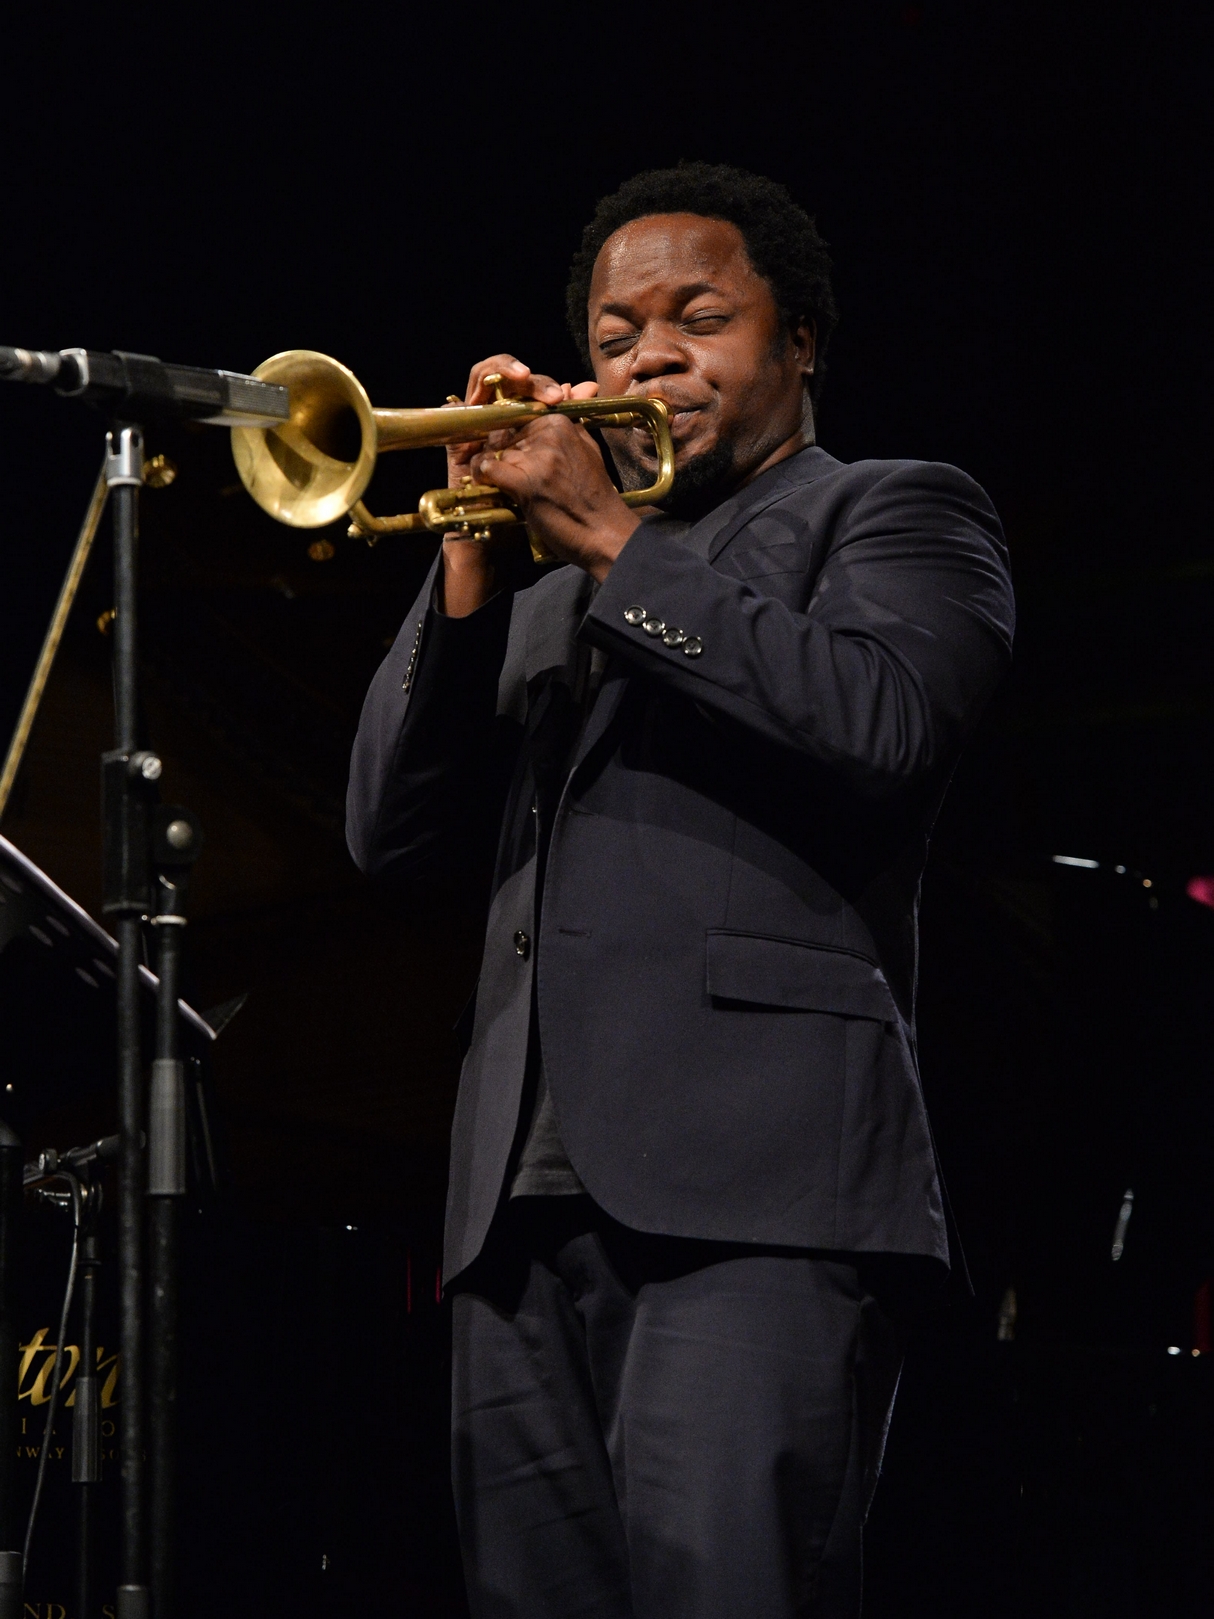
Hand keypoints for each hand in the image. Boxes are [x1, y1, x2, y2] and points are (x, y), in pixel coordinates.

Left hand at [440, 355, 634, 612]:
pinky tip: (487, 483)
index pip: (519, 418)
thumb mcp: (588, 451)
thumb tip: (567, 391)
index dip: (510, 438)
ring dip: (489, 466)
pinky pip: (487, 468)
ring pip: (493, 450)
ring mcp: (537, 458)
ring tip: (496, 482)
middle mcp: (548, 435)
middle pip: (503, 434)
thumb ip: (570, 426)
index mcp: (561, 423)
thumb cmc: (594, 497)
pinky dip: (481, 475)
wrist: (605, 532)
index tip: (512, 456)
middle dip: (498, 453)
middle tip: (503, 472)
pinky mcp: (525, 482)